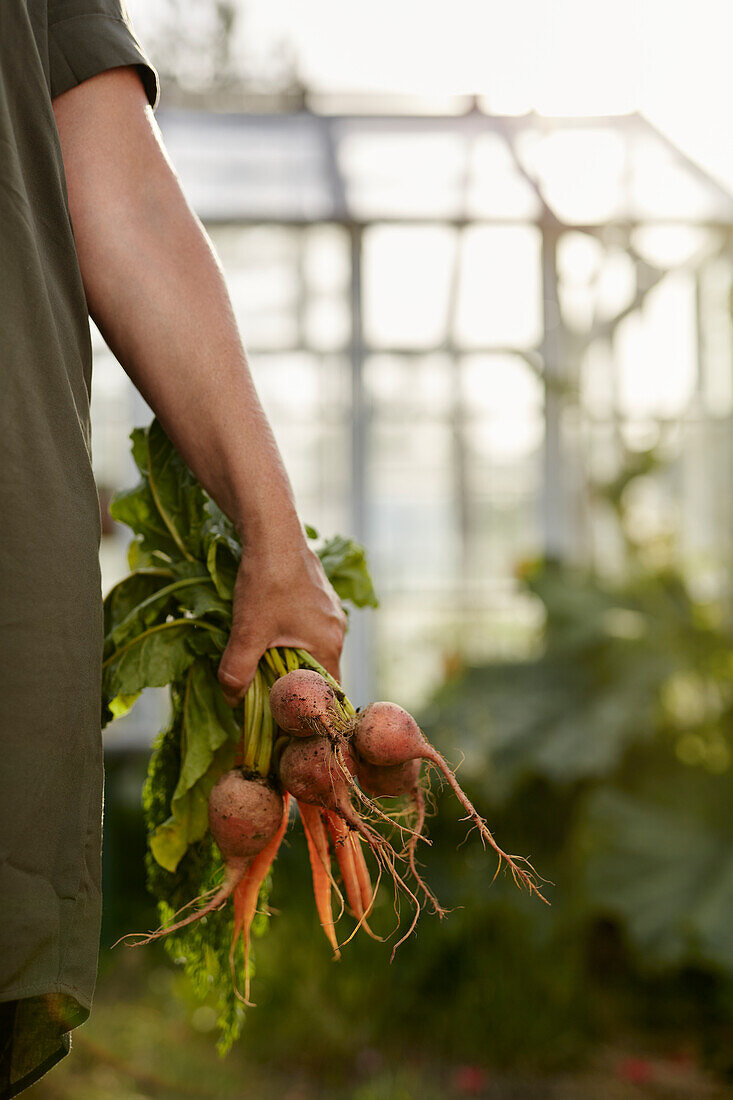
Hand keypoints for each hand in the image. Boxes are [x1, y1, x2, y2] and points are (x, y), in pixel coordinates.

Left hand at [217, 539, 346, 703]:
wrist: (272, 531)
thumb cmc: (267, 582)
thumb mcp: (247, 632)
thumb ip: (237, 672)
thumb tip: (231, 700)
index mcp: (329, 644)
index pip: (327, 692)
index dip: (306, 706)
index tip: (283, 715)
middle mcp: (337, 628)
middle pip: (318, 670)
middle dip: (293, 681)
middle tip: (265, 689)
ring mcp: (329, 608)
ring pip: (310, 645)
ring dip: (288, 655)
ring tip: (261, 657)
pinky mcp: (317, 593)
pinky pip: (306, 624)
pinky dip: (289, 633)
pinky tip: (265, 625)